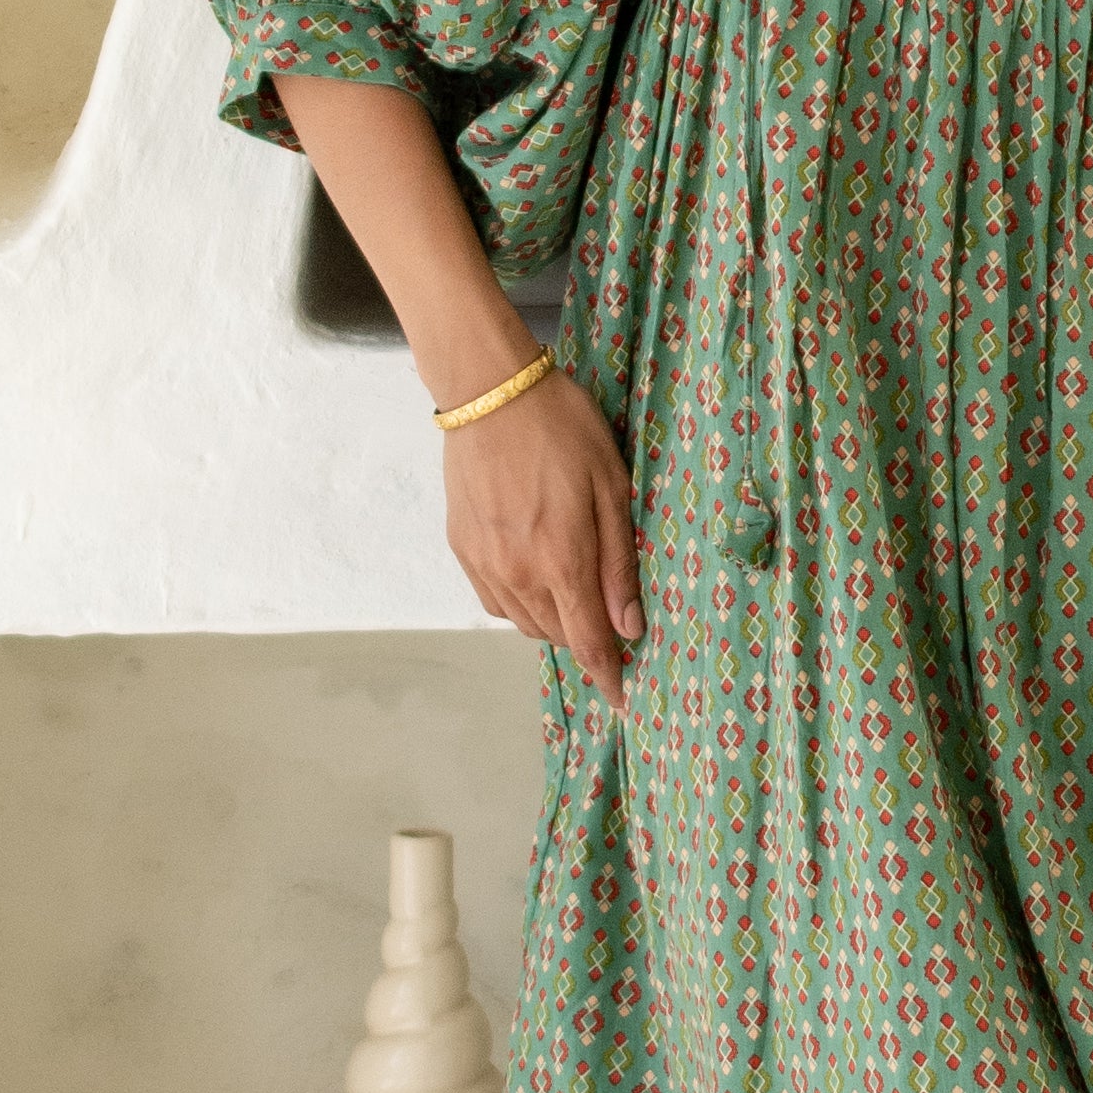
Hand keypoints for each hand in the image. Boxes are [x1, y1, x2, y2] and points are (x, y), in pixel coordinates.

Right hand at [440, 369, 645, 707]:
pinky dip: (520, 605)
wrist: (490, 392)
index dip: (609, 676)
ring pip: (525, 623)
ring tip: (575, 598)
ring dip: (554, 624)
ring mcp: (485, 564)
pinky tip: (536, 580)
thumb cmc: (562, 428)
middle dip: (587, 641)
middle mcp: (518, 574)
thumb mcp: (611, 487)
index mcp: (562, 561)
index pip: (590, 642)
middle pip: (558, 638)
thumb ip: (619, 562)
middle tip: (611, 624)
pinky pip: (495, 601)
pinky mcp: (462, 548)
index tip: (623, 700)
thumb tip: (630, 625)